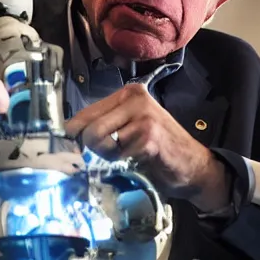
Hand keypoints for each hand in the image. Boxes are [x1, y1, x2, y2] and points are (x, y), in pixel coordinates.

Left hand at [64, 84, 228, 211]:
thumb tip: (66, 135)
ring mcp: (143, 116)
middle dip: (95, 149)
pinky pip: (118, 155)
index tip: (72, 149)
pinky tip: (143, 160)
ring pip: (100, 142)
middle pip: (88, 128)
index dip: (73, 135)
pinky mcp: (149, 137)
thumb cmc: (158, 149)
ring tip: (132, 155)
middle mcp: (135, 98)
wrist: (193, 165)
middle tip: (116, 155)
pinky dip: (126, 164)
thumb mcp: (129, 129)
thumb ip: (103, 126)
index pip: (84, 113)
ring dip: (111, 158)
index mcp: (128, 93)